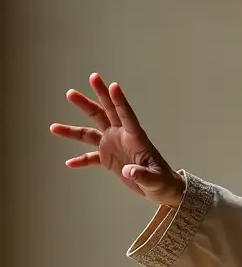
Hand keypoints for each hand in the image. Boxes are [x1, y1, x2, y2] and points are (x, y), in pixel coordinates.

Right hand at [50, 73, 185, 205]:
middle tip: (91, 78)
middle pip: (106, 113)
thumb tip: (129, 172)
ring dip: (73, 129)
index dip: (120, 101)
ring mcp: (113, 145)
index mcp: (136, 138)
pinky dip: (81, 159)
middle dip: (97, 96)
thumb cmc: (163, 182)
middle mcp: (122, 136)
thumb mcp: (155, 180)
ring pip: (91, 132)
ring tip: (53, 127)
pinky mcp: (108, 158)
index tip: (113, 85)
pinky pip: (91, 156)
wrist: (160, 189)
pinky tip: (69, 163)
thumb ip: (143, 175)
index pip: (127, 115)